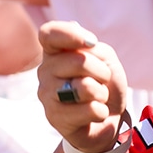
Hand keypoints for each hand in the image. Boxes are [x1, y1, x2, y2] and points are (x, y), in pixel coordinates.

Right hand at [37, 21, 128, 152]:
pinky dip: (101, 112)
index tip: (92, 42)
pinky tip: (93, 114)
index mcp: (54, 52)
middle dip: (102, 72)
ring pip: (84, 87)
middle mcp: (45, 71)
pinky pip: (90, 110)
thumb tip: (86, 45)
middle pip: (79, 61)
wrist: (108, 118)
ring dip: (101, 93)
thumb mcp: (104, 58)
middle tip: (101, 81)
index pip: (49, 34)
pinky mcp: (54, 118)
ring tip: (96, 98)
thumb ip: (93, 48)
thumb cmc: (103, 83)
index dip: (70, 34)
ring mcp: (46, 95)